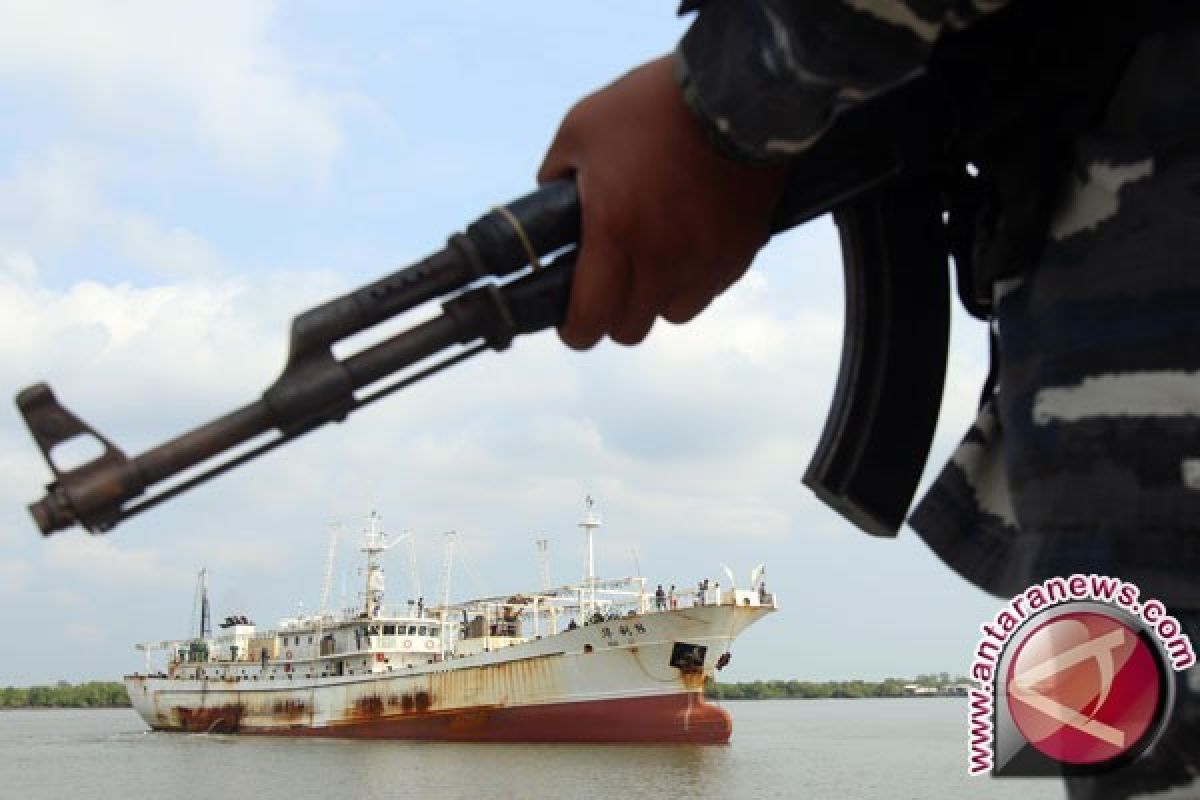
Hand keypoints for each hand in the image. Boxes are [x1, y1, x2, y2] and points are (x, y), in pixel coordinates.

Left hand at [538, 55, 786, 349]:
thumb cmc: (653, 104)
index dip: (575, 330)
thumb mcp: (581, 128)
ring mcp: (706, 259)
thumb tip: (549, 208)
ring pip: (673, 314)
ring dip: (656, 298)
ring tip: (652, 263)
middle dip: (613, 314)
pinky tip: (687, 244)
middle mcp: (661, 258)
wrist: (739, 89)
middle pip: (631, 328)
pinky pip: (710, 288)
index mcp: (614, 232)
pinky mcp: (741, 251)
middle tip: (609, 285)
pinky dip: (694, 278)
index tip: (572, 320)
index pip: (590, 320)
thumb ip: (555, 176)